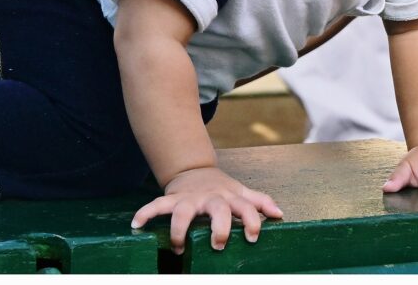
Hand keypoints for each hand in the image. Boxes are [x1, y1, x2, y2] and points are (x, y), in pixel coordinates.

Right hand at [130, 166, 282, 253]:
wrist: (194, 170)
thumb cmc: (221, 189)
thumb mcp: (241, 192)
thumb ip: (259, 201)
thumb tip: (280, 214)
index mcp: (230, 197)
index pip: (247, 207)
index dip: (253, 221)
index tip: (253, 237)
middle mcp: (211, 197)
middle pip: (218, 209)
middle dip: (219, 227)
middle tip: (219, 244)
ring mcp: (190, 198)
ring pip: (183, 211)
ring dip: (179, 229)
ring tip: (177, 246)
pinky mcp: (172, 199)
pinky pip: (156, 205)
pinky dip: (145, 213)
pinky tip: (136, 224)